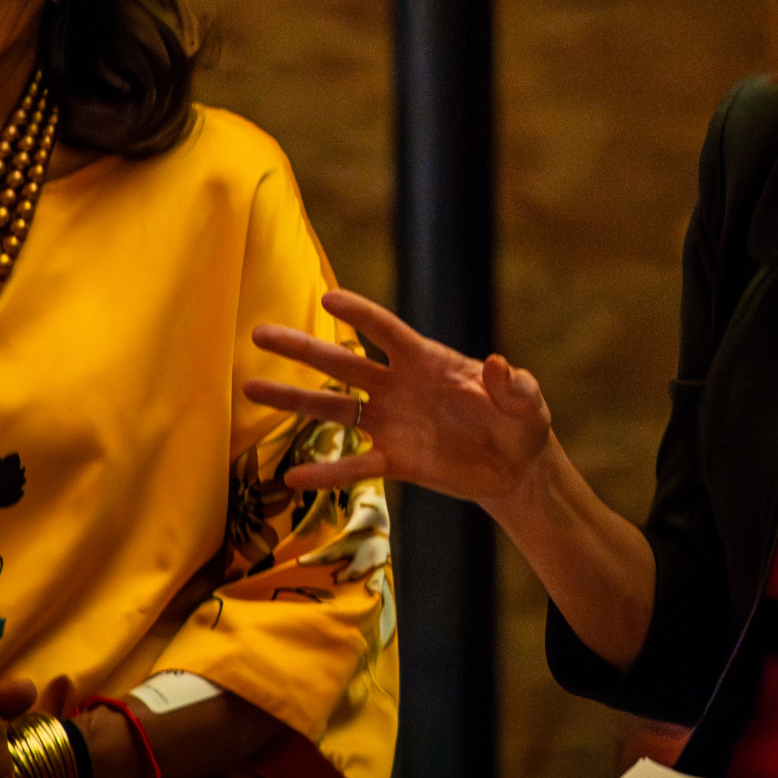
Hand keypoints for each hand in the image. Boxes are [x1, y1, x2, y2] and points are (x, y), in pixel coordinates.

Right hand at [247, 288, 552, 504]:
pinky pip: (354, 465)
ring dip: (293, 400)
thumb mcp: (526, 404)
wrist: (516, 468)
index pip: (387, 332)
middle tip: (260, 332)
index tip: (328, 298)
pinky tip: (292, 479)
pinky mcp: (394, 460)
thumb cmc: (521, 424)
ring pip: (333, 409)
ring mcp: (391, 423)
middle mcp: (400, 387)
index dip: (360, 315)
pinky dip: (326, 473)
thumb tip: (497, 364)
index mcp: (429, 361)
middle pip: (343, 364)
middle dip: (302, 348)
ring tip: (251, 388)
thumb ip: (514, 385)